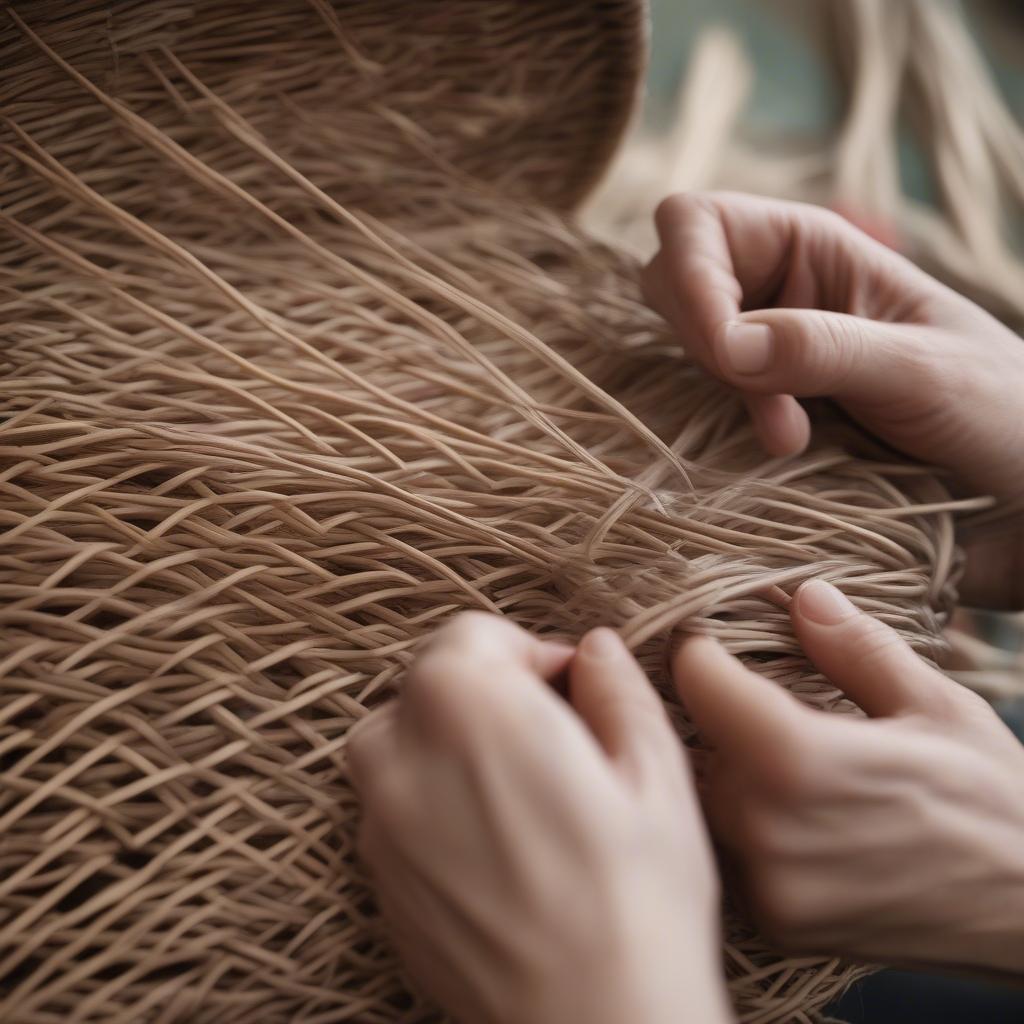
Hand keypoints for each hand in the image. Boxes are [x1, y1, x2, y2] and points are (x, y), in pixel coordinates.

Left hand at [348, 613, 732, 1023]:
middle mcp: (402, 759)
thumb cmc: (638, 900)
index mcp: (470, 709)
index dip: (527, 651)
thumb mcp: (656, 774)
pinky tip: (494, 843)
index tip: (568, 686)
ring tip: (513, 785)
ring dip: (446, 742)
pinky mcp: (378, 886)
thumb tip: (594, 650)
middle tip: (548, 736)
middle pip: (427, 685)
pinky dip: (429, 803)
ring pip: (396, 746)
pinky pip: (391, 812)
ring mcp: (379, 828)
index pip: (468, 634)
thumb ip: (616, 690)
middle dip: (485, 692)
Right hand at [643, 191, 1023, 607]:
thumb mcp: (921, 370)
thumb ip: (824, 347)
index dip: (689, 277)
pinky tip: (784, 454)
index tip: (725, 356)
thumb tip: (725, 342)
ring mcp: (761, 358)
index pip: (698, 226)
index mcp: (814, 251)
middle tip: (769, 404)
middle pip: (671, 281)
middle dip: (700, 340)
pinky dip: (721, 431)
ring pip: (680, 350)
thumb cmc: (1000, 410)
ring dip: (716, 395)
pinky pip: (698, 408)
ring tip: (791, 440)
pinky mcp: (756, 417)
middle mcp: (775, 294)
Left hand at [674, 579, 1023, 976]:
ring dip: (717, 767)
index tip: (707, 637)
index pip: (698, 681)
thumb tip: (804, 594)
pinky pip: (727, 852)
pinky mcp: (776, 923)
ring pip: (703, 800)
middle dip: (707, 710)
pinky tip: (775, 804)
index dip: (698, 650)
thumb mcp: (935, 704)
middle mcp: (767, 828)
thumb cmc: (996, 799)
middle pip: (692, 742)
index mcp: (798, 759)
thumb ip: (855, 647)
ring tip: (755, 745)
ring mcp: (767, 885)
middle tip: (731, 687)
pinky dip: (737, 821)